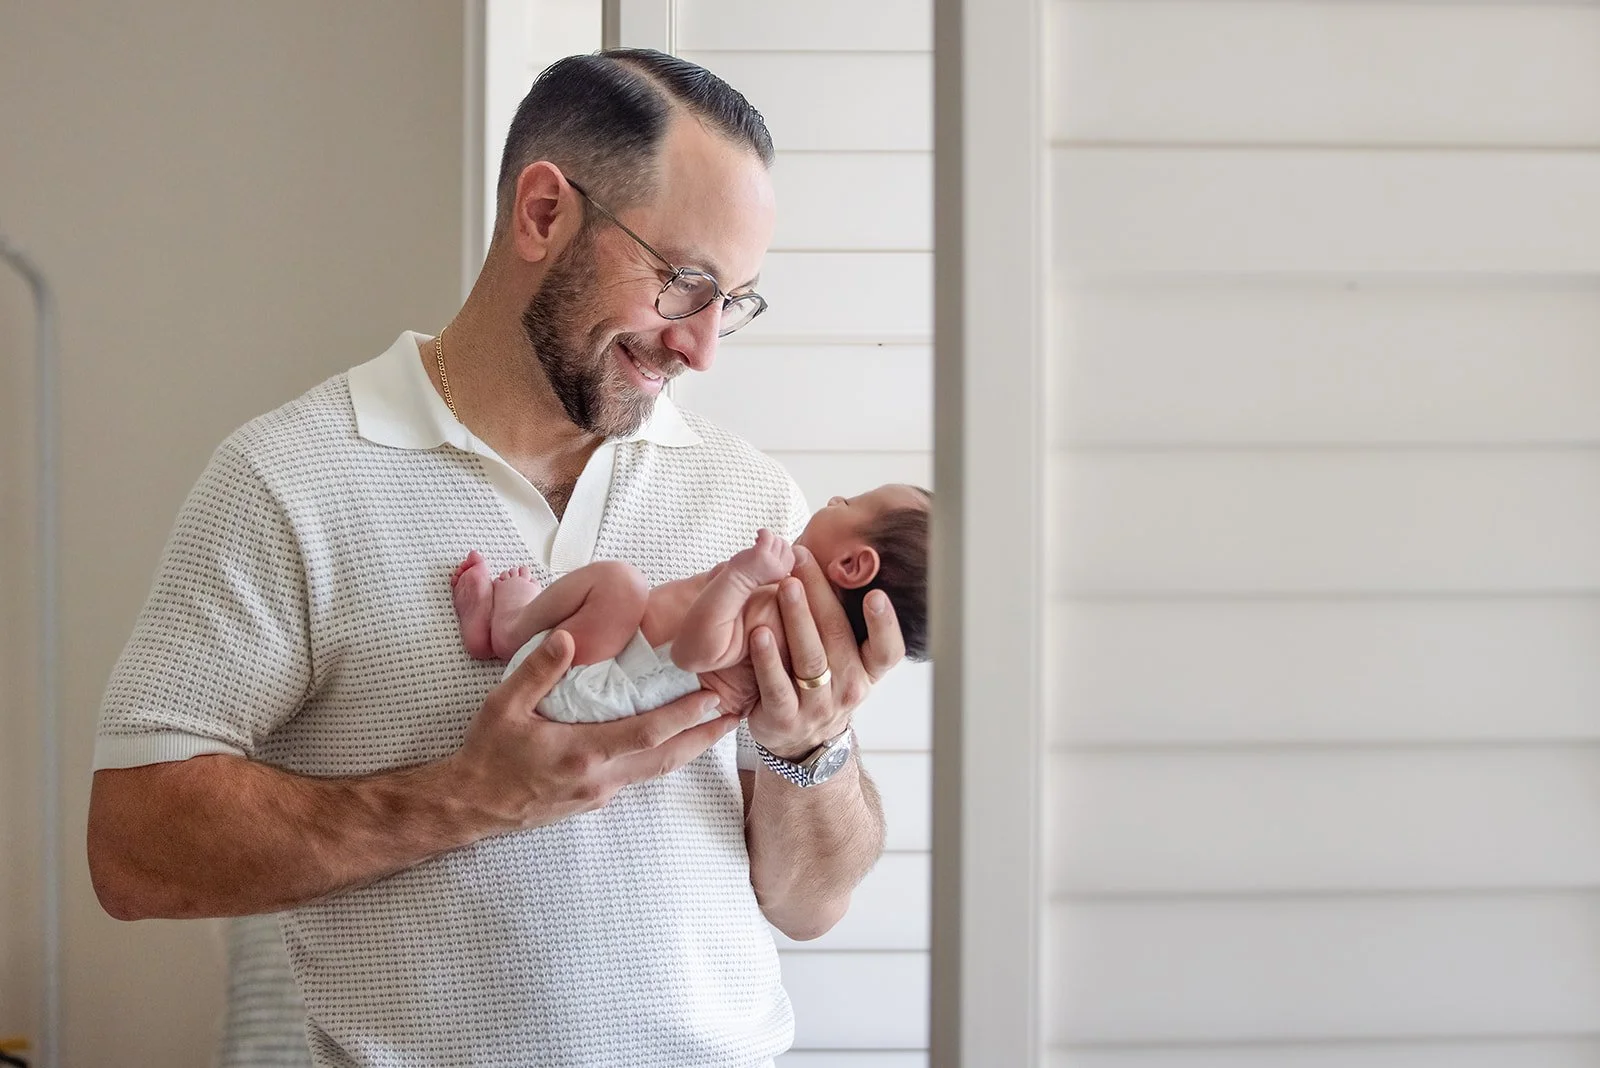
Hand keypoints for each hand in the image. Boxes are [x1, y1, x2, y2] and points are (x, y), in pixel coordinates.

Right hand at [450, 630, 739, 831]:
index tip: (712, 698)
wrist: (470, 806)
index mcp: (582, 753)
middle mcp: (600, 779)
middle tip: (734, 716)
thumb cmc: (487, 754)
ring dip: (687, 749)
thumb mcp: (504, 706)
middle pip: (665, 758)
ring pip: (655, 770)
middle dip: (703, 737)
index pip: (646, 733)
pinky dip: (661, 758)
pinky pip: (637, 776)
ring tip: (714, 729)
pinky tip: (669, 743)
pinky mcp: (593, 801)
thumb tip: (569, 637)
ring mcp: (599, 794)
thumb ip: (538, 671)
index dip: (683, 716)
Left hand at [726, 528, 795, 587]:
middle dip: (774, 542)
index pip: (790, 554)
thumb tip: (781, 543)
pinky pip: (768, 535)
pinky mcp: (762, 554)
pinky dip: (763, 532)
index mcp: (783, 573)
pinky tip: (757, 534)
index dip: (780, 549)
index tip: (770, 549)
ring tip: (757, 542)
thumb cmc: (747, 574)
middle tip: (762, 545)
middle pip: (785, 545)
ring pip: (777, 540)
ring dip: (766, 538)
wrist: (735, 581)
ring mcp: (771, 562)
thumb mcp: (770, 569)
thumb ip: (778, 560)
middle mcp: (780, 569)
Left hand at [744, 545, 905, 759]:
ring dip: (797, 619)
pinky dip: (768, 659)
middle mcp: (850, 688)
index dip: (884, 624)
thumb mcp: (844, 658)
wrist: (798, 740)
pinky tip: (759, 632)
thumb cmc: (821, 683)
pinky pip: (777, 686)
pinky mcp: (785, 718)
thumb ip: (842, 619)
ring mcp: (818, 706)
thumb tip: (841, 560)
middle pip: (838, 638)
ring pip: (810, 659)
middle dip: (820, 593)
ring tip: (785, 586)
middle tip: (802, 559)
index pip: (887, 650)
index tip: (875, 594)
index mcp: (867, 670)